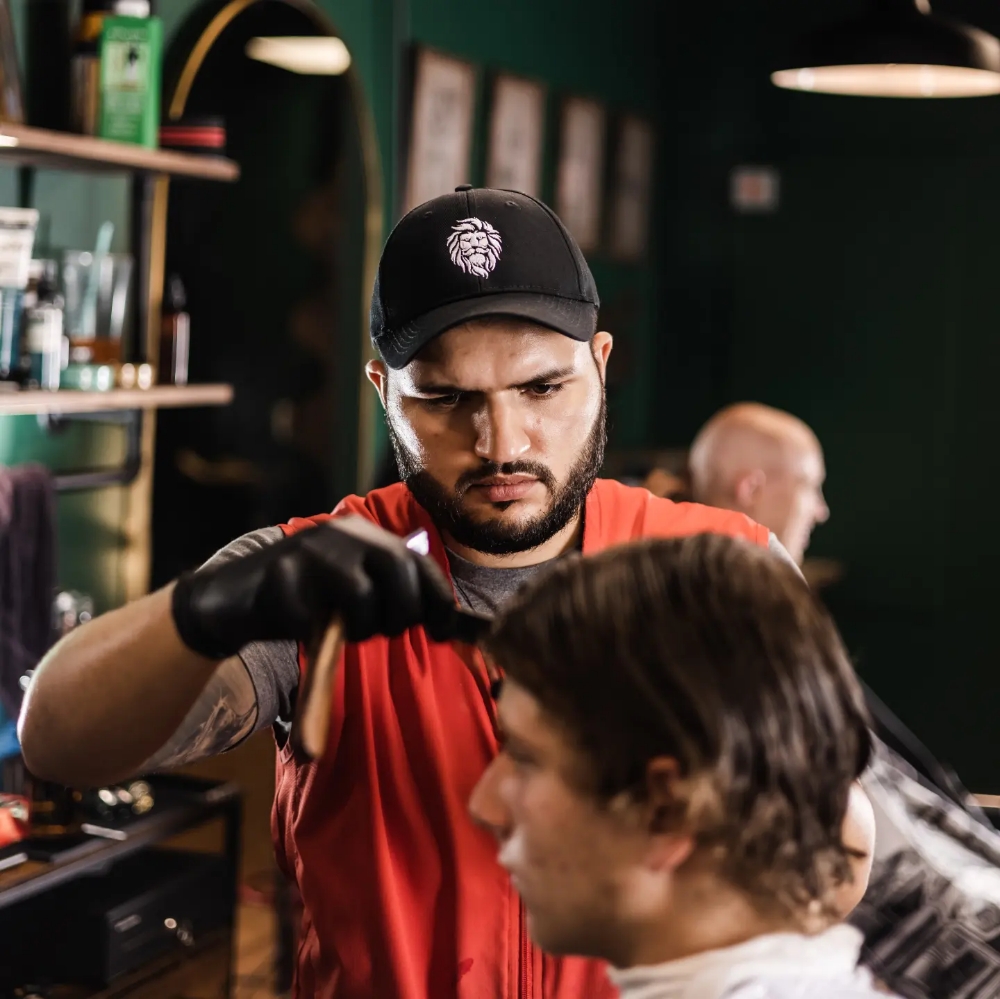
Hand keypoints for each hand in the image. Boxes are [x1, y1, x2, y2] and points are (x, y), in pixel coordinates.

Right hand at [171, 517, 459, 658]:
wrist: (233, 597)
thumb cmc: (305, 597)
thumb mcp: (354, 583)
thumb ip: (392, 589)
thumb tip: (444, 617)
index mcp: (364, 533)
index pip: (419, 562)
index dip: (439, 599)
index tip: (444, 632)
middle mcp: (342, 533)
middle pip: (399, 571)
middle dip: (402, 612)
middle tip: (384, 631)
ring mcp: (310, 551)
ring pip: (363, 599)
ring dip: (360, 628)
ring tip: (344, 629)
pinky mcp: (282, 577)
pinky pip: (318, 621)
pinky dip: (317, 634)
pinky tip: (305, 627)